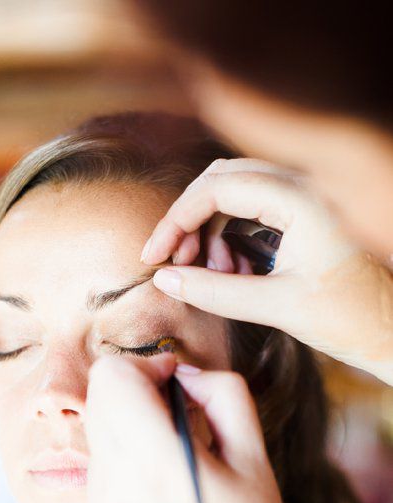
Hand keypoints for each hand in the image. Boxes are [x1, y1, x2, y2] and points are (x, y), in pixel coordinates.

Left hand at [84, 354, 306, 502]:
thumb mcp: (254, 458)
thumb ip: (222, 395)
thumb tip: (184, 372)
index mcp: (155, 461)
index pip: (112, 375)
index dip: (146, 366)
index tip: (179, 385)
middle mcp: (114, 478)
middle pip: (98, 393)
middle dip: (135, 388)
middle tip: (178, 413)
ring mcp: (97, 500)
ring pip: (97, 424)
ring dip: (129, 419)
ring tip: (172, 450)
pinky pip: (100, 458)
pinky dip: (125, 451)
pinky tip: (161, 481)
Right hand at [142, 158, 392, 383]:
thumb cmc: (352, 319)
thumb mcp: (276, 308)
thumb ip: (214, 291)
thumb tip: (164, 279)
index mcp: (304, 200)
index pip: (217, 189)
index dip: (176, 221)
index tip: (155, 256)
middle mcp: (309, 185)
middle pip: (222, 178)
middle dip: (190, 218)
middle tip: (173, 261)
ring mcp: (311, 192)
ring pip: (236, 188)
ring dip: (210, 227)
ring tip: (211, 273)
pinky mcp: (310, 208)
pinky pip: (255, 203)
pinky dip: (232, 231)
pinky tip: (232, 269)